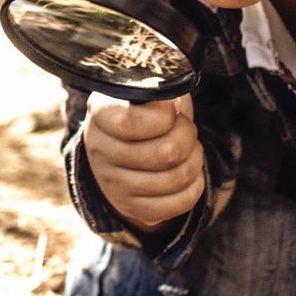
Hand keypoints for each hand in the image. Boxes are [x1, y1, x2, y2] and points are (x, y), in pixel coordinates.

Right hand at [82, 94, 204, 231]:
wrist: (119, 148)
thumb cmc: (142, 111)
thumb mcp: (145, 92)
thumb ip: (161, 87)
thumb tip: (177, 99)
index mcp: (100, 114)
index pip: (130, 123)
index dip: (164, 116)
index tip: (171, 110)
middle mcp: (100, 151)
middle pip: (167, 153)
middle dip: (189, 135)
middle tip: (186, 128)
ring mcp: (114, 184)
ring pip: (177, 178)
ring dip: (195, 159)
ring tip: (190, 148)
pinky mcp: (132, 207)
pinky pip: (181, 202)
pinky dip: (195, 185)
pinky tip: (188, 172)